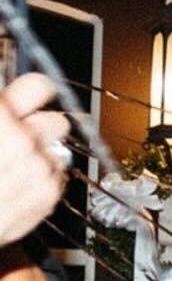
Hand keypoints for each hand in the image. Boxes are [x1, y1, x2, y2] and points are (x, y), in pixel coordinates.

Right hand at [0, 72, 70, 244]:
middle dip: (40, 128)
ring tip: (12, 167)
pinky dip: (40, 180)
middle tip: (20, 138)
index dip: (34, 92)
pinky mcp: (48, 195)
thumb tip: (4, 100)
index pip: (39, 86)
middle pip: (57, 121)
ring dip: (40, 155)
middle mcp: (22, 140)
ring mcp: (38, 169)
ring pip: (57, 150)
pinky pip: (56, 176)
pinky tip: (14, 185)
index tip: (30, 99)